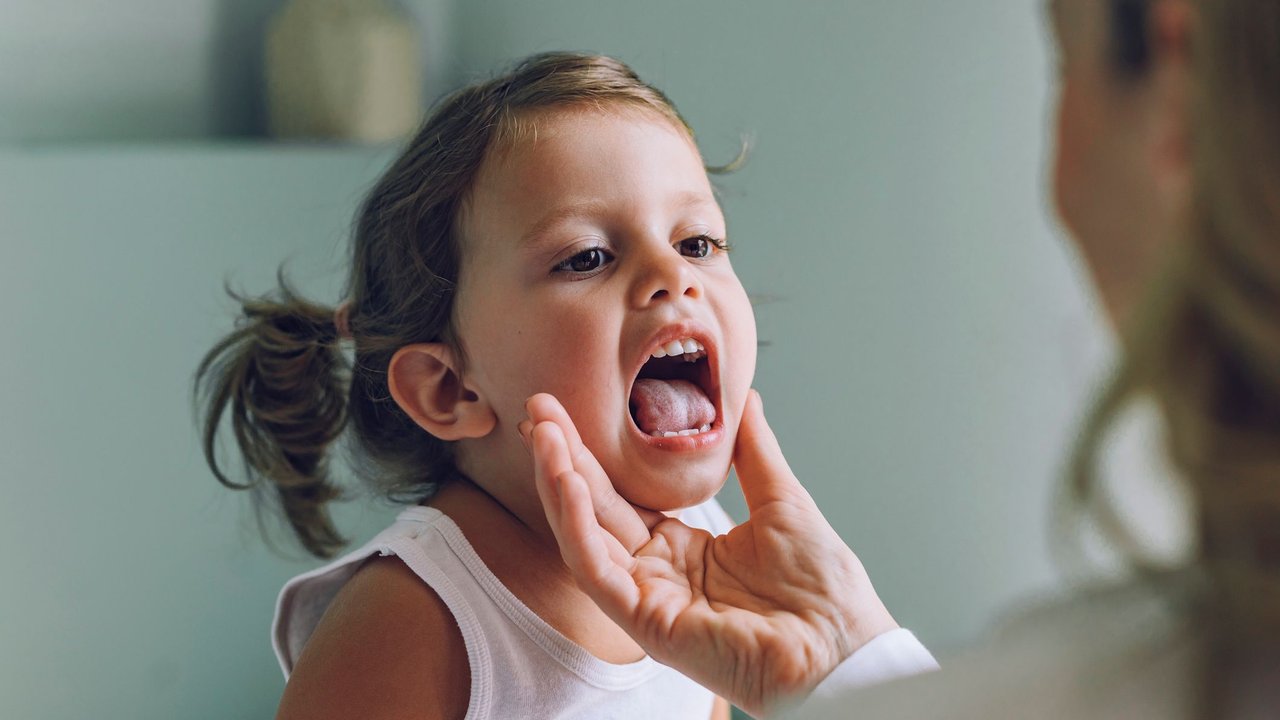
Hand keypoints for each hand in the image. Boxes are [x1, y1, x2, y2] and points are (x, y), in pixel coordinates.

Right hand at [522, 390, 898, 717]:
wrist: (843, 647)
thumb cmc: (824, 590)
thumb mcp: (782, 500)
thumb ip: (752, 451)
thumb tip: (744, 398)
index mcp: (685, 549)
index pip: (621, 496)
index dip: (593, 455)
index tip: (570, 411)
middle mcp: (658, 574)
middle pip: (594, 510)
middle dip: (563, 457)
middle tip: (538, 408)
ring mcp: (649, 599)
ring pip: (584, 537)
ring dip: (560, 484)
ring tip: (543, 435)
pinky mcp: (647, 622)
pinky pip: (598, 571)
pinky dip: (578, 527)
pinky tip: (568, 482)